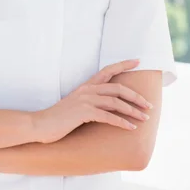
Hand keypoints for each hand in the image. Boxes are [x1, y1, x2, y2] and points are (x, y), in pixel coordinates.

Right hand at [33, 59, 152, 143]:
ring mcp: (85, 101)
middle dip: (136, 96)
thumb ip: (90, 103)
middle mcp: (87, 90)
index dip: (123, 64)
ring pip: (116, 102)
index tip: (138, 61)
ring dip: (133, 111)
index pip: (107, 70)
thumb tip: (107, 108)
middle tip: (149, 105)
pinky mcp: (84, 113)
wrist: (40, 124)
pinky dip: (122, 122)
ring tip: (144, 119)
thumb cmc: (58, 118)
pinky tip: (131, 128)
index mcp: (86, 86)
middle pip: (118, 88)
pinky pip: (108, 117)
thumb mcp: (75, 106)